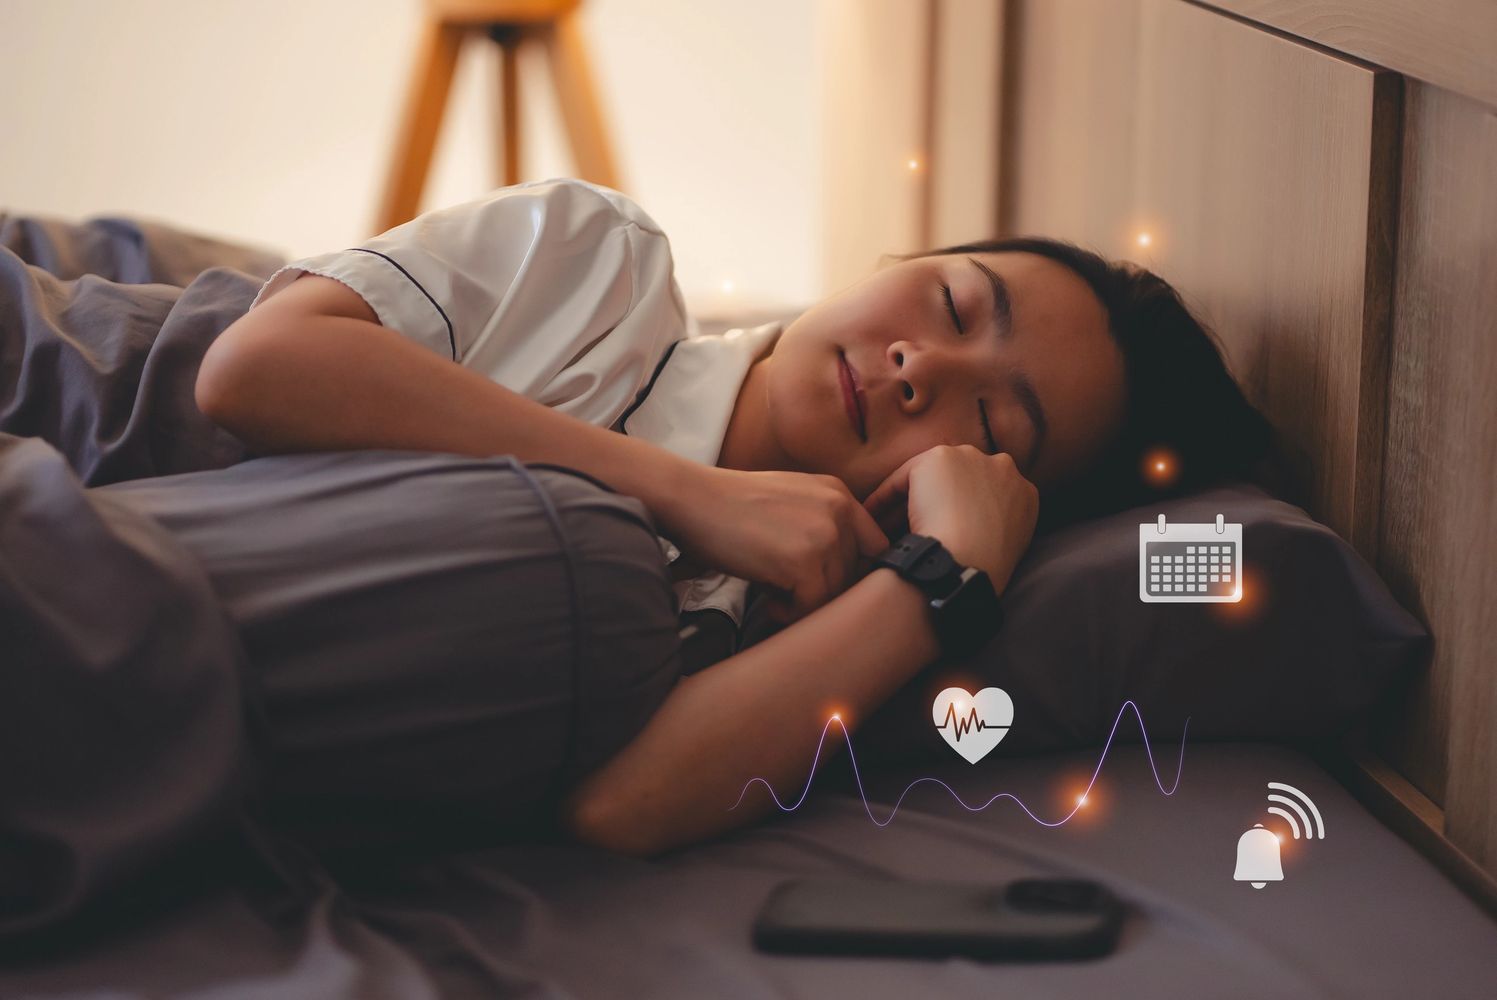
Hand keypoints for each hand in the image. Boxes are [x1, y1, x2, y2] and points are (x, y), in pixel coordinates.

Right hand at [660, 465, 889, 625]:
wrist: (691, 499)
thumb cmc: (730, 506)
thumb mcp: (790, 499)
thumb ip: (822, 522)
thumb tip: (846, 572)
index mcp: (838, 493)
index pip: (873, 547)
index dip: (851, 573)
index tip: (824, 584)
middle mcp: (839, 510)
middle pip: (855, 576)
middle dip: (821, 590)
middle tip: (786, 588)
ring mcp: (824, 534)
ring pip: (835, 594)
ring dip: (804, 603)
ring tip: (772, 592)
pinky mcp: (804, 562)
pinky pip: (812, 607)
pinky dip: (789, 613)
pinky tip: (767, 600)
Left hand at [861, 444, 1038, 593]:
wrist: (968, 561)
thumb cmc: (981, 571)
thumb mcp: (1005, 549)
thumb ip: (995, 529)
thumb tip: (971, 535)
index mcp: (1025, 494)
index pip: (986, 497)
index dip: (960, 516)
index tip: (940, 535)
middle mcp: (1004, 468)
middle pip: (959, 483)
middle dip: (936, 503)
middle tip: (910, 530)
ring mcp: (972, 458)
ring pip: (930, 480)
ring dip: (907, 502)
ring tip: (886, 528)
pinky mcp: (940, 458)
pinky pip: (903, 479)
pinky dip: (884, 499)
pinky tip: (872, 518)